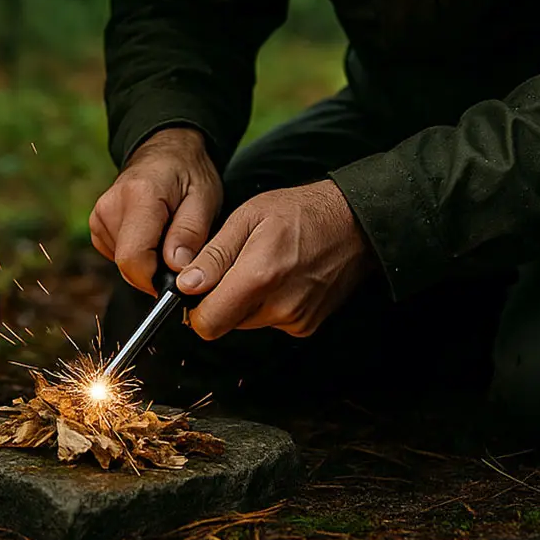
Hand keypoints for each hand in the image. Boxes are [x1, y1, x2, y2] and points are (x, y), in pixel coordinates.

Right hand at [88, 127, 221, 296]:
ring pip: (123, 263)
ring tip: (167, 234)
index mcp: (139, 197)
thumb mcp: (204, 199)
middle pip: (128, 265)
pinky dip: (138, 253)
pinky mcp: (97, 224)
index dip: (157, 279)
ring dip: (148, 261)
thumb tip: (175, 269)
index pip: (134, 258)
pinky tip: (152, 233)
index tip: (179, 275)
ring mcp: (99, 216)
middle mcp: (110, 206)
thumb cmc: (189, 174)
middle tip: (179, 248)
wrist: (166, 152)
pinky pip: (118, 255)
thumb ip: (190, 233)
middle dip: (156, 270)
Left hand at [177, 180, 369, 338]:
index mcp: (260, 276)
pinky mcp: (306, 326)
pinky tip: (282, 277)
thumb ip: (214, 255)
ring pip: (246, 322)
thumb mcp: (248, 217)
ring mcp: (296, 320)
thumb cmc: (301, 212)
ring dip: (244, 300)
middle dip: (221, 299)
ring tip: (263, 266)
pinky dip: (267, 304)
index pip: (207, 323)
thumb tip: (186, 285)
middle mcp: (279, 307)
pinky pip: (269, 321)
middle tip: (237, 265)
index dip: (195, 307)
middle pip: (225, 323)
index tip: (198, 287)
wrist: (354, 225)